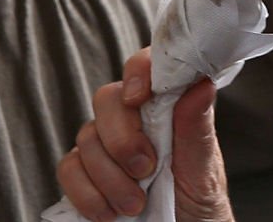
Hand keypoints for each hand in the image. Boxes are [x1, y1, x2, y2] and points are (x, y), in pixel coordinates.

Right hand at [56, 48, 234, 221]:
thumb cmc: (199, 195)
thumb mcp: (203, 164)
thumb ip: (196, 126)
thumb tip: (201, 84)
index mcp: (166, 104)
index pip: (146, 65)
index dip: (137, 72)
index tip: (139, 98)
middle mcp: (133, 117)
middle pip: (107, 99)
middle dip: (122, 139)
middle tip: (145, 170)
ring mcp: (105, 143)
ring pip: (85, 137)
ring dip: (109, 177)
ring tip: (136, 204)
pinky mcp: (84, 172)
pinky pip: (68, 169)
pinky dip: (87, 194)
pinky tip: (109, 212)